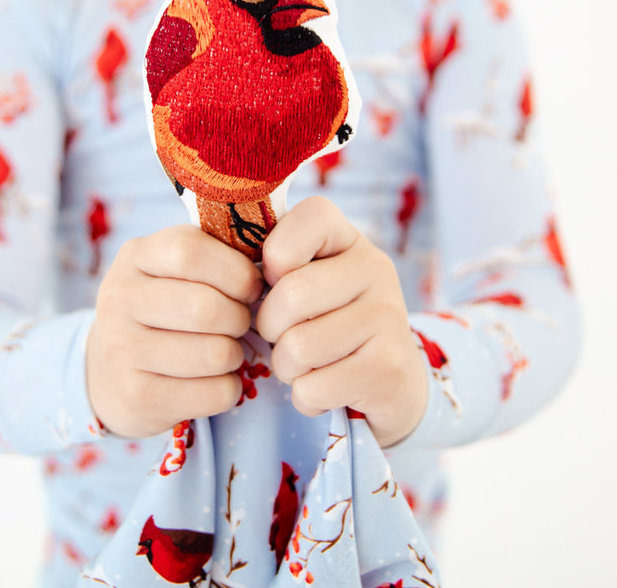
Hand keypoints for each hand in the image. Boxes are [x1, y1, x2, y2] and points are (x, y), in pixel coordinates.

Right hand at [86, 225, 263, 438]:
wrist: (109, 370)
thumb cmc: (165, 308)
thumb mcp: (175, 269)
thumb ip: (216, 255)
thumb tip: (275, 267)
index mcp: (136, 256)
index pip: (190, 251)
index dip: (235, 270)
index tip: (250, 287)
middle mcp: (119, 299)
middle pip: (207, 307)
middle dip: (240, 318)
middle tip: (239, 323)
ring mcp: (121, 350)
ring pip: (215, 354)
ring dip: (236, 354)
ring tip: (225, 350)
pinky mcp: (135, 397)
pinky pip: (214, 393)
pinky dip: (229, 388)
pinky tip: (214, 379)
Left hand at [255, 197, 427, 447]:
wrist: (391, 379)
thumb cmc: (327, 319)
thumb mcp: (308, 279)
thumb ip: (275, 262)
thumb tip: (226, 268)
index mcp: (349, 238)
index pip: (307, 220)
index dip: (275, 257)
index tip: (276, 281)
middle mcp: (375, 268)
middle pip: (290, 295)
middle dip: (270, 327)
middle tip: (281, 335)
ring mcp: (387, 317)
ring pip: (298, 347)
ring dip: (286, 367)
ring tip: (303, 363)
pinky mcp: (387, 368)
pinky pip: (314, 387)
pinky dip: (305, 396)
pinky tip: (323, 386)